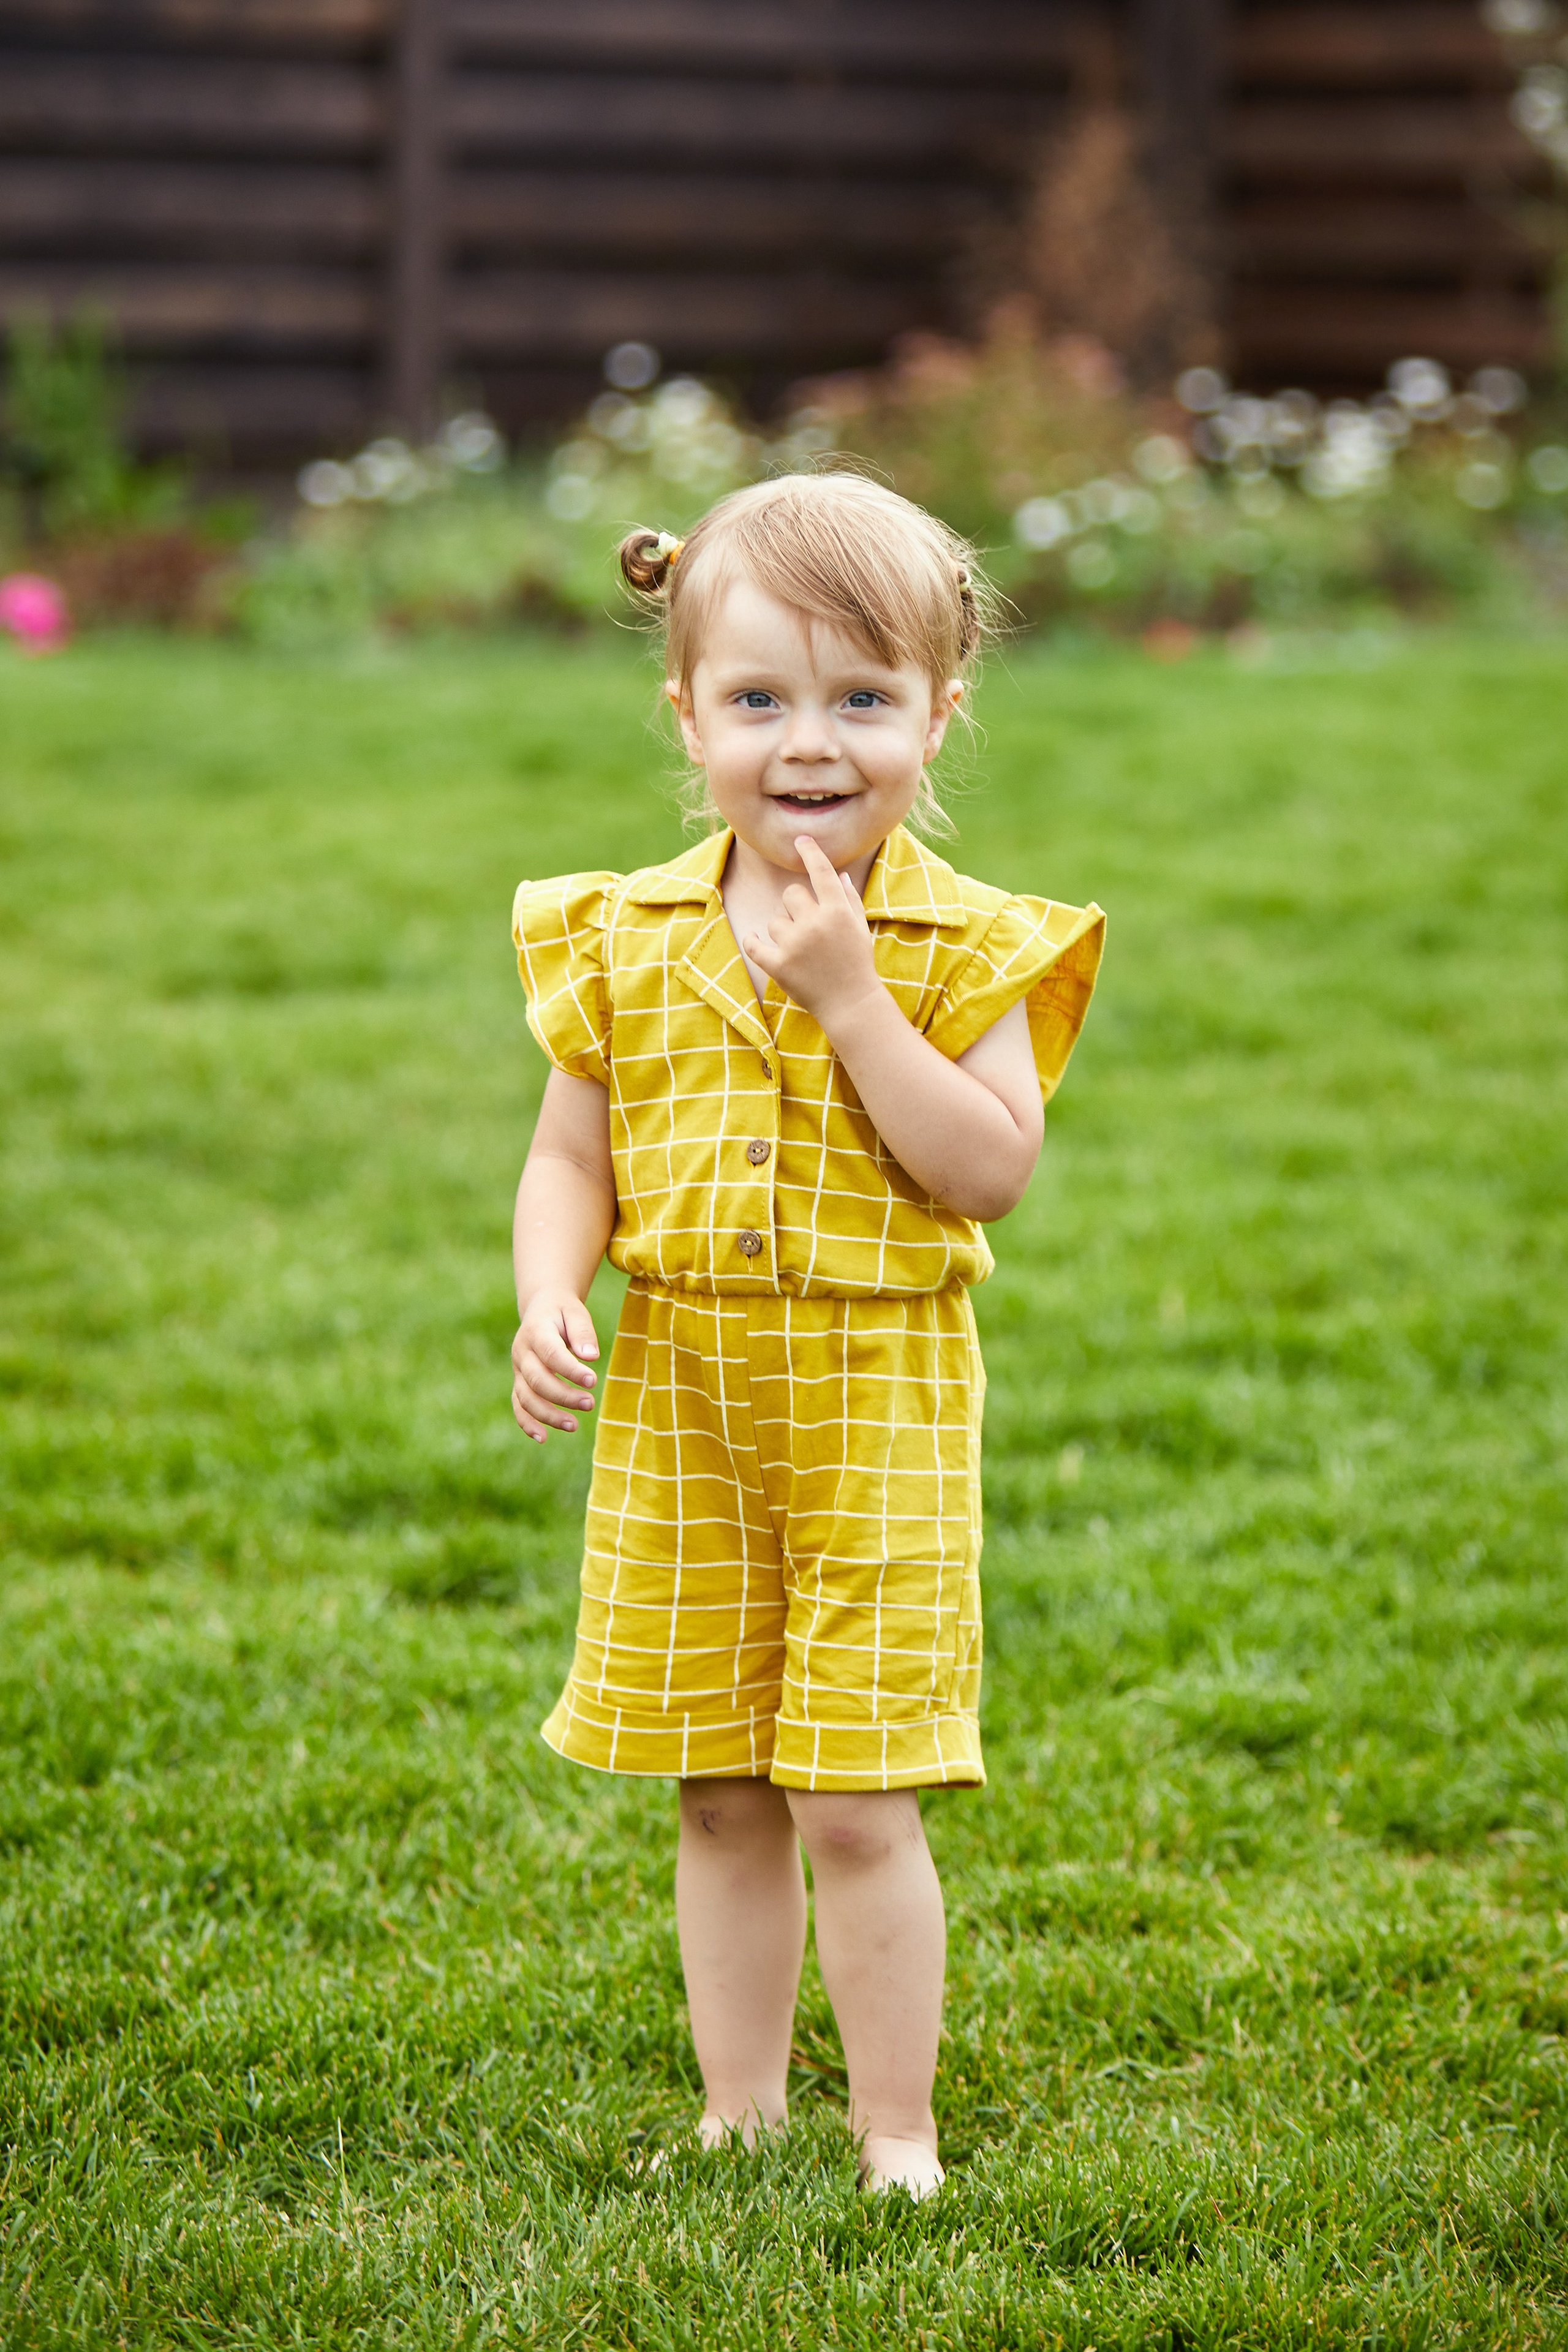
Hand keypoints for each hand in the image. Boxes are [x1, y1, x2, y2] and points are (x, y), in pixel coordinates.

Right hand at [512, 1287, 598, 1442]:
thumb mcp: (575, 1312)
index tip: (593, 1381)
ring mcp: (518, 1370)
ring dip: (548, 1414)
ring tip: (574, 1425)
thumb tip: (591, 1357)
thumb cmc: (563, 1312)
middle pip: (538, 1380)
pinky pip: (518, 1405)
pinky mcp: (519, 1383)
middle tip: (590, 1404)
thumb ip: (582, 1332)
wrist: (541, 1309)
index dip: (570, 1370)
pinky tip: (543, 1438)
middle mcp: (522, 1352)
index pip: (551, 1354)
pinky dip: (527, 1423)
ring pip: (526, 1397)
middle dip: (563, 1396)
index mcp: (535, 1331)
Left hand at [742, 836, 883, 1033]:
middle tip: (808, 926)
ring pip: (775, 921)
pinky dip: (753, 942)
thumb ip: (849, 900)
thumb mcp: (860, 928)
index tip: (801, 839)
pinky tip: (753, 939)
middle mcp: (815, 923)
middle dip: (796, 906)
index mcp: (838, 911)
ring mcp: (795, 944)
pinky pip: (754, 944)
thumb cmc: (857, 963)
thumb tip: (838, 875)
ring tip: (800, 949)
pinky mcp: (779, 965)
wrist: (851, 1003)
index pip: (821, 872)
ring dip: (783, 931)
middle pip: (791, 894)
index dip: (810, 852)